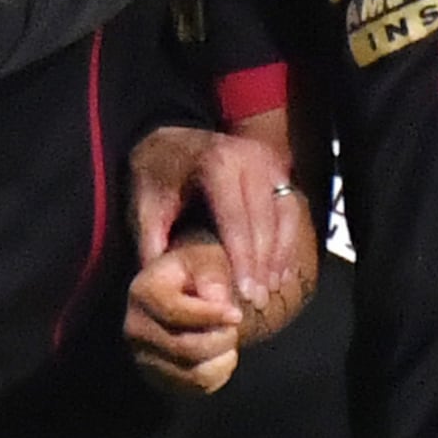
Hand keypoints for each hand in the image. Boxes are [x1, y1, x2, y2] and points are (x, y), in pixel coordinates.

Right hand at [128, 234, 247, 393]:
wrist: (185, 293)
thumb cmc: (197, 272)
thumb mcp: (207, 259)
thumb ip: (213, 275)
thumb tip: (219, 303)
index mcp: (142, 292)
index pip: (174, 312)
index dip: (211, 316)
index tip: (237, 314)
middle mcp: (135, 328)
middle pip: (186, 347)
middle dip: (222, 338)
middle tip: (236, 325)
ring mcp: (144, 357)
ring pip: (194, 373)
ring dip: (224, 358)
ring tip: (230, 338)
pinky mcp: (159, 378)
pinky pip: (197, 387)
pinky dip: (219, 373)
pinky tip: (222, 353)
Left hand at [133, 122, 315, 317]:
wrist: (173, 138)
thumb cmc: (159, 174)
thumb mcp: (146, 203)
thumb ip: (152, 242)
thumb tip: (160, 284)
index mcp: (216, 163)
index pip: (236, 218)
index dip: (242, 258)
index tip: (244, 292)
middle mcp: (249, 158)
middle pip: (265, 220)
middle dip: (262, 264)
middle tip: (258, 299)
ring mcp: (268, 161)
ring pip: (285, 215)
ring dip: (279, 255)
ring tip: (270, 289)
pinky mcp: (278, 169)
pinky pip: (291, 209)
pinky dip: (286, 241)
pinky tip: (278, 271)